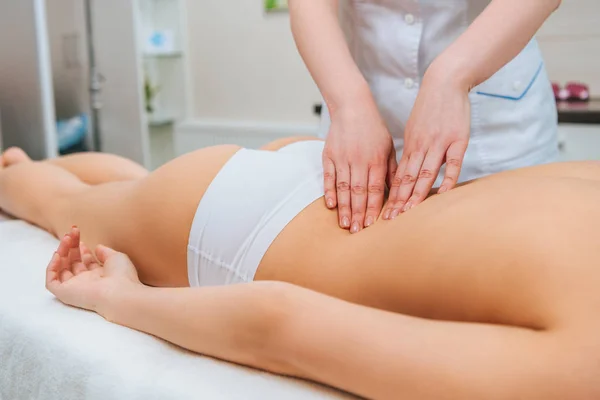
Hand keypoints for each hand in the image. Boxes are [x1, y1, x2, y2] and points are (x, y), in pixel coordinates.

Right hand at [45, 226, 140, 318]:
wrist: (120, 293)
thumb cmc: (122, 276)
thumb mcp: (117, 258)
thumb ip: (105, 252)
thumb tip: (97, 247)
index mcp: (99, 276)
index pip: (85, 262)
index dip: (80, 248)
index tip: (79, 235)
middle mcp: (87, 282)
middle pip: (72, 263)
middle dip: (70, 246)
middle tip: (71, 231)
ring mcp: (75, 288)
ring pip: (61, 269)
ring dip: (61, 252)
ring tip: (66, 238)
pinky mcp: (65, 294)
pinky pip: (51, 282)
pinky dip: (52, 268)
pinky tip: (58, 254)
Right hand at [323, 102, 396, 232]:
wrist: (352, 106)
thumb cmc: (374, 128)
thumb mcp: (389, 147)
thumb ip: (392, 170)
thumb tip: (398, 192)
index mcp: (376, 160)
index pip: (375, 189)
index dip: (373, 208)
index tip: (372, 224)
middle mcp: (359, 160)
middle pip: (359, 192)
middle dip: (358, 213)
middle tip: (356, 232)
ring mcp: (342, 158)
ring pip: (343, 187)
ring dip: (344, 207)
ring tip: (344, 224)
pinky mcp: (329, 155)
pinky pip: (328, 176)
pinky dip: (329, 191)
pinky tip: (331, 205)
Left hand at [383, 66, 469, 218]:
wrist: (445, 82)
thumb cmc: (430, 106)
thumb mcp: (415, 128)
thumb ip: (413, 149)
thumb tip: (407, 170)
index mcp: (410, 145)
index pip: (399, 175)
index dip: (392, 194)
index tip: (385, 210)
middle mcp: (421, 147)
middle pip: (408, 178)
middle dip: (399, 200)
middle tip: (390, 218)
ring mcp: (439, 144)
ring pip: (425, 173)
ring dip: (416, 194)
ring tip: (409, 212)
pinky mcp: (457, 140)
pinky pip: (452, 163)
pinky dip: (447, 179)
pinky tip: (442, 194)